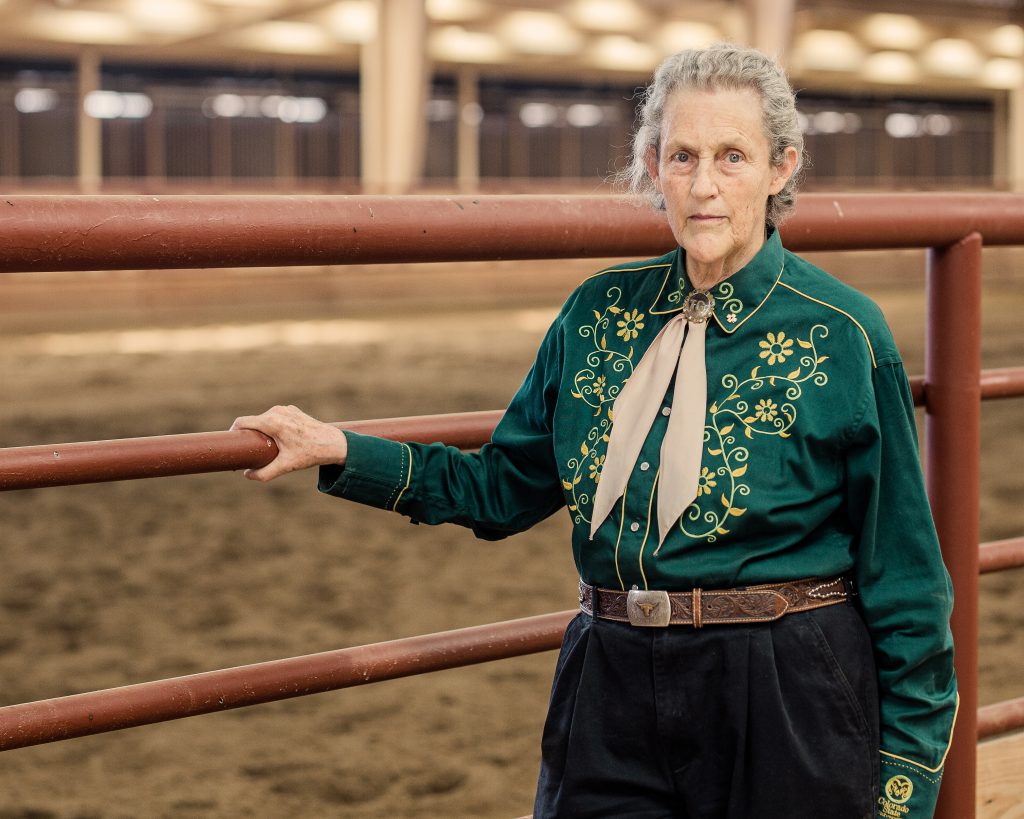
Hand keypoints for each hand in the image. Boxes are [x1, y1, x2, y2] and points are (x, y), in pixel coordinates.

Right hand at [230, 405, 347, 481]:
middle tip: (248, 452)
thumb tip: (247, 475)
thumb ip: (265, 473)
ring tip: (263, 448)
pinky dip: (271, 427)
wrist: (333, 443)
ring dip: (261, 432)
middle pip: (253, 422)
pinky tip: (276, 440)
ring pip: (263, 420)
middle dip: (248, 436)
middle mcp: (277, 411)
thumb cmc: (310, 453)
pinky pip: (274, 418)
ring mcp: (285, 409)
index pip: (242, 422)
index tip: (230, 445)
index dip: (232, 433)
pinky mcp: (291, 410)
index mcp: (272, 422)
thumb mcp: (286, 466)